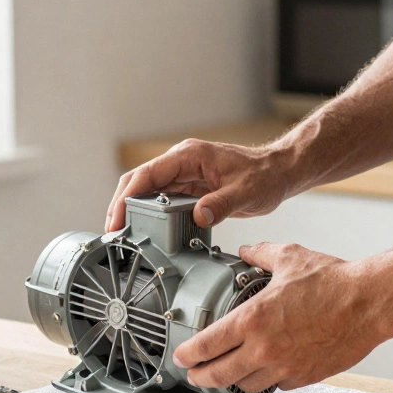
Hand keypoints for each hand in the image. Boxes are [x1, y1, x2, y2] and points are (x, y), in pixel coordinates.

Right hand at [105, 139, 293, 231]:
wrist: (280, 172)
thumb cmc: (265, 176)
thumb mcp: (246, 193)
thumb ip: (221, 205)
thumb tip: (198, 217)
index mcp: (189, 155)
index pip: (147, 174)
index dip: (127, 196)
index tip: (117, 217)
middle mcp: (182, 162)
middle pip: (139, 181)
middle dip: (121, 205)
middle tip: (112, 232)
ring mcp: (184, 174)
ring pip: (148, 192)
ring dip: (134, 212)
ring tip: (123, 236)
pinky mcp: (190, 188)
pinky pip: (163, 201)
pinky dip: (150, 215)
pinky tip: (145, 232)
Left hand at [173, 242, 392, 392]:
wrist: (369, 303)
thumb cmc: (333, 281)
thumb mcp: (289, 257)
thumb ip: (261, 254)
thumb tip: (248, 249)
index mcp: (252, 319)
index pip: (207, 344)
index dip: (188, 354)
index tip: (182, 356)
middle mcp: (264, 347)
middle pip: (219, 374)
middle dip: (201, 377)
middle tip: (194, 374)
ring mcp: (284, 366)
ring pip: (246, 385)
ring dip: (233, 380)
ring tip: (227, 374)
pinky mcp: (304, 376)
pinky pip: (277, 385)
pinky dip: (267, 379)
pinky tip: (266, 369)